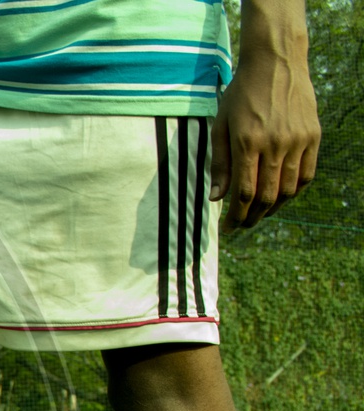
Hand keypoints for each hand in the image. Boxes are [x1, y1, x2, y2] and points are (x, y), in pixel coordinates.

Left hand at [211, 47, 320, 227]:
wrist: (276, 62)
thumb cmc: (241, 93)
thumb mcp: (221, 125)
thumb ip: (219, 163)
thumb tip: (217, 198)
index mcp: (248, 143)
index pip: (244, 193)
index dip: (235, 217)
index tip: (227, 228)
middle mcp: (276, 145)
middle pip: (267, 197)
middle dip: (252, 218)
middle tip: (242, 225)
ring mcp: (298, 141)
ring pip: (289, 190)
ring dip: (273, 208)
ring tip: (259, 214)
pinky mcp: (314, 136)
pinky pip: (307, 174)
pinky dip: (294, 191)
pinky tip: (282, 196)